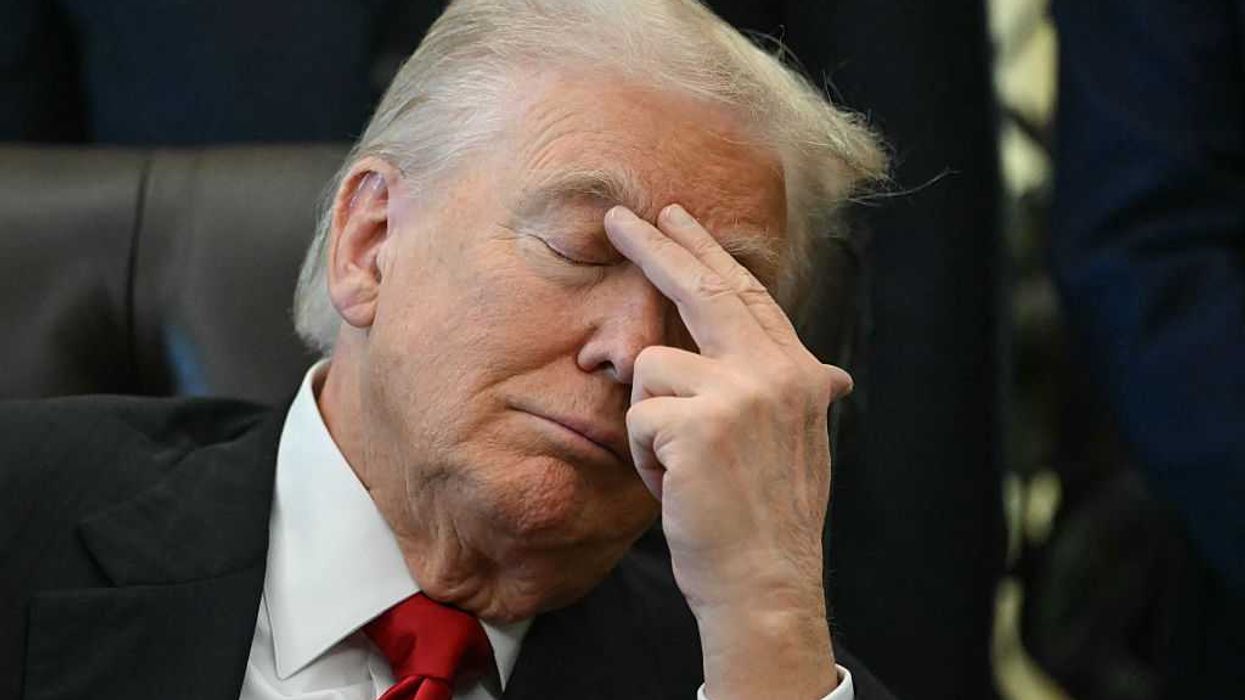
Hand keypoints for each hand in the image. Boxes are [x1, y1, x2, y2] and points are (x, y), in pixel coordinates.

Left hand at [604, 204, 851, 698]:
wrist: (766, 584)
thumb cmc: (770, 518)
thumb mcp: (799, 442)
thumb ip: (795, 394)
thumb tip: (833, 376)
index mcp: (800, 373)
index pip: (747, 294)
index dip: (709, 252)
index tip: (678, 218)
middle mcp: (778, 371)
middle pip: (703, 288)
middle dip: (655, 247)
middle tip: (617, 216)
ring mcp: (741, 392)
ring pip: (652, 367)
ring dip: (650, 422)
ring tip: (680, 467)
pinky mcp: (701, 422)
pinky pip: (637, 415)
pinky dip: (643, 456)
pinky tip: (674, 485)